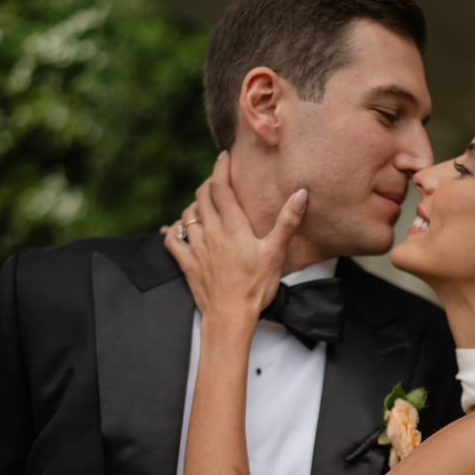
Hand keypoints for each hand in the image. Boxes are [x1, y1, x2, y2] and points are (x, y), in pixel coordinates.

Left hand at [163, 151, 307, 327]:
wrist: (230, 317)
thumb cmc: (255, 287)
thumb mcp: (276, 253)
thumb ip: (288, 222)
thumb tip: (301, 194)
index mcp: (232, 226)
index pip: (220, 186)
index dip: (220, 168)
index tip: (223, 157)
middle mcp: (210, 232)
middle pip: (201, 196)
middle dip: (208, 184)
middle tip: (217, 181)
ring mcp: (196, 247)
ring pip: (187, 215)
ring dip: (194, 206)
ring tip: (203, 205)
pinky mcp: (187, 263)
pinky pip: (173, 240)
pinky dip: (174, 230)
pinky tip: (179, 229)